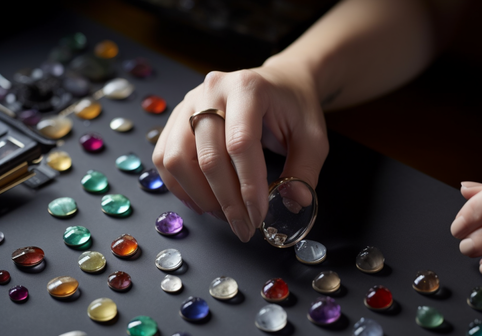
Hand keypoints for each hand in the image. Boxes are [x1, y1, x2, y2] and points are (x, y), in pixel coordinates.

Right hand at [152, 65, 328, 241]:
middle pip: (207, 156)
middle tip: (244, 227)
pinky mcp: (177, 118)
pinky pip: (165, 158)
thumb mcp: (314, 136)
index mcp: (248, 88)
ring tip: (225, 214)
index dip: (248, 187)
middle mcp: (212, 90)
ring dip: (200, 196)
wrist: (279, 84)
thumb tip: (294, 202)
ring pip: (177, 159)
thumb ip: (305, 170)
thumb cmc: (295, 108)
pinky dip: (181, 187)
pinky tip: (205, 201)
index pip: (241, 144)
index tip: (258, 216)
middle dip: (226, 201)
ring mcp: (189, 103)